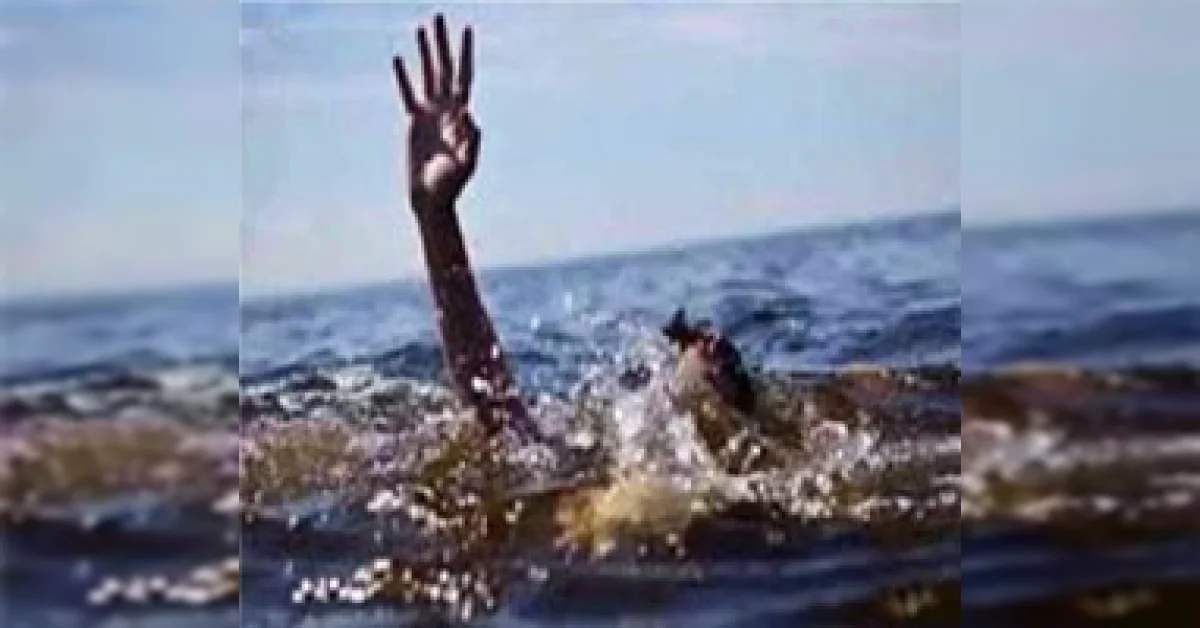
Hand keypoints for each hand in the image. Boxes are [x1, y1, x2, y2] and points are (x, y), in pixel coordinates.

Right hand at [392, 14, 478, 212]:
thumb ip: (469, 141)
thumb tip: (468, 114)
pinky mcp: (414, 122)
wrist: (432, 197)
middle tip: (439, 16)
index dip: (465, 53)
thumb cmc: (451, 185)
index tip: (467, 29)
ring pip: (427, 75)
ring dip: (424, 52)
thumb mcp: (465, 165)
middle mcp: (447, 109)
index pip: (464, 76)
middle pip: (445, 68)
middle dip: (443, 42)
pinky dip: (402, 77)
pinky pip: (407, 94)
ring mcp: (430, 113)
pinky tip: (398, 58)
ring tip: (421, 28)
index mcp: (461, 115)